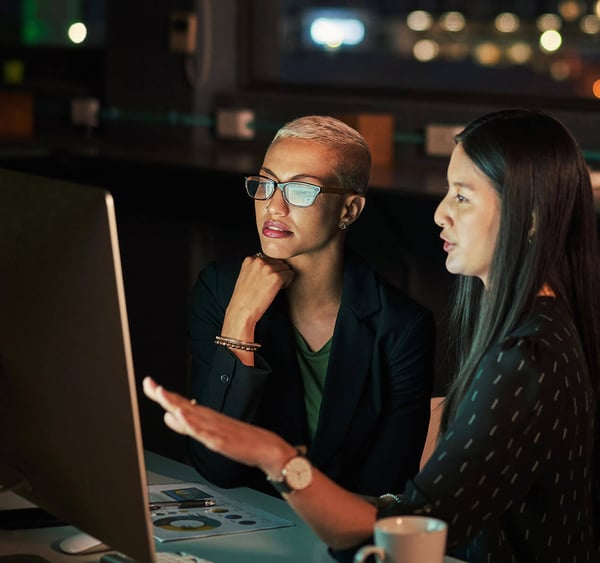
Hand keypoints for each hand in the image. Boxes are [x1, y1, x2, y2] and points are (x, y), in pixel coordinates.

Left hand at [142, 377, 295, 476]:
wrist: (267, 448)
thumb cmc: (242, 440)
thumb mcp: (208, 433)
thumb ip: (187, 425)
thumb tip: (167, 416)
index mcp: (204, 417)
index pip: (180, 403)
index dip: (164, 394)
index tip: (150, 383)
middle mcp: (208, 419)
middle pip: (182, 405)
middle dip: (164, 395)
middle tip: (148, 383)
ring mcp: (214, 429)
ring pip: (191, 415)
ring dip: (175, 404)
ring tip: (161, 394)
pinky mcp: (221, 440)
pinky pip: (204, 432)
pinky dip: (192, 423)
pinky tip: (183, 416)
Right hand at [222, 253, 293, 337]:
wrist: (241, 312)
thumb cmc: (244, 299)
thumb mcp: (245, 276)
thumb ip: (256, 268)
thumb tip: (272, 264)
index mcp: (250, 259)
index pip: (269, 258)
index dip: (270, 269)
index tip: (265, 280)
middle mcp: (258, 260)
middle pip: (279, 261)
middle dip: (278, 272)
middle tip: (269, 285)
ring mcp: (268, 268)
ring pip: (285, 268)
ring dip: (283, 277)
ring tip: (272, 288)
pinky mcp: (276, 277)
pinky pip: (290, 274)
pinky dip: (287, 283)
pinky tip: (277, 290)